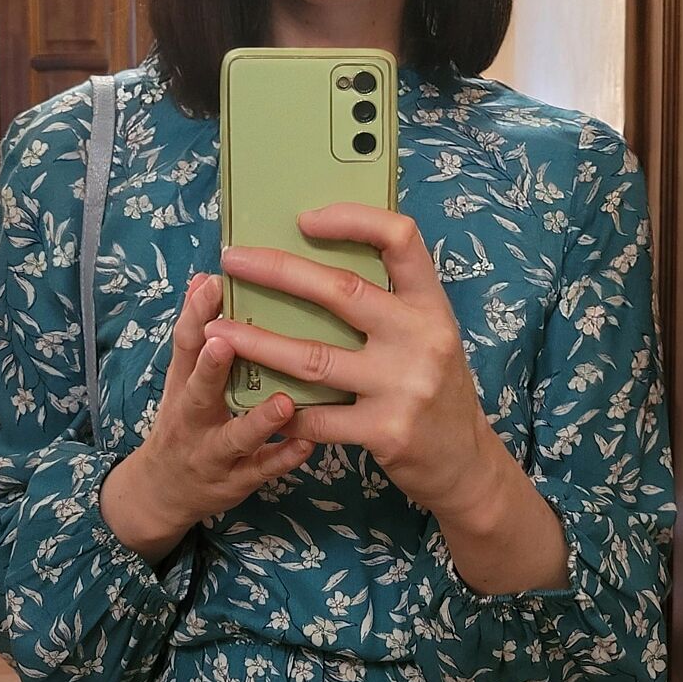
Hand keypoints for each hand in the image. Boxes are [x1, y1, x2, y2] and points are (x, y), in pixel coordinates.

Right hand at [100, 272, 313, 563]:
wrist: (163, 492)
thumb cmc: (185, 418)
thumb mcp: (182, 378)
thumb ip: (196, 332)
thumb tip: (204, 277)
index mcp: (181, 385)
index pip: (184, 346)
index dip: (194, 316)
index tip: (212, 284)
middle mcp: (192, 420)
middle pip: (197, 394)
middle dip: (210, 369)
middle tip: (225, 341)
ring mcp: (214, 454)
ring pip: (235, 439)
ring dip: (258, 421)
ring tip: (283, 401)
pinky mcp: (237, 482)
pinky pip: (263, 471)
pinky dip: (284, 457)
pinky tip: (308, 442)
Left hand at [207, 204, 502, 523]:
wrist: (465, 463)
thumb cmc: (436, 387)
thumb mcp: (429, 334)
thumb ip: (390, 303)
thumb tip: (317, 260)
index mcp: (432, 305)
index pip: (400, 239)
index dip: (353, 220)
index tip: (305, 219)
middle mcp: (422, 338)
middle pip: (341, 291)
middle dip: (278, 271)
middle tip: (232, 260)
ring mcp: (404, 386)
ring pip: (313, 357)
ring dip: (257, 341)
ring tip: (217, 330)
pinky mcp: (385, 432)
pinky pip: (316, 416)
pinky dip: (281, 409)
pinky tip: (252, 397)